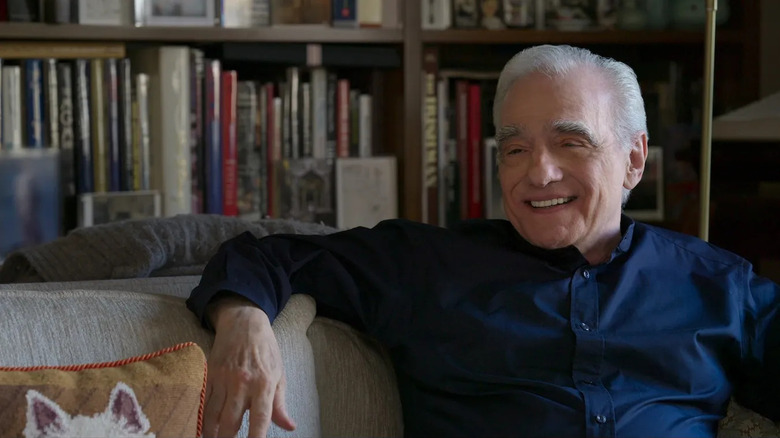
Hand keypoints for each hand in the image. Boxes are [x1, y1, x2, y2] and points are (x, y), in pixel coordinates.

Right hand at [202, 296, 295, 437]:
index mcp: (264, 384)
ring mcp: (223, 379)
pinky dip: (202, 417)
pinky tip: (203, 428)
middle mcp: (242, 383)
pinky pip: (203, 402)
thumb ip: (280, 404)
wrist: (244, 323)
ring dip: (211, 433)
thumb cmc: (266, 350)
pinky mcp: (209, 374)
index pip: (260, 419)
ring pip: (212, 415)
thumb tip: (289, 426)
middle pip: (230, 421)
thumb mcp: (279, 375)